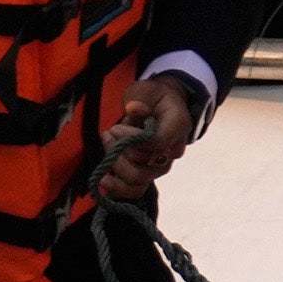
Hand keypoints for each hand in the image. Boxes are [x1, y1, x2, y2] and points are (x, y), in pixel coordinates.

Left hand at [91, 69, 206, 205]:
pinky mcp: (148, 175)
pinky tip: (104, 180)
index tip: (115, 128)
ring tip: (107, 149)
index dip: (132, 138)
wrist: (158, 108)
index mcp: (178, 125)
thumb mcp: (145, 90)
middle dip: (120, 149)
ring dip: (117, 166)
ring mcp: (161, 165)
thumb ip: (141, 98)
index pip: (157, 142)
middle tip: (108, 133)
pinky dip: (118, 189)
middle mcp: (173, 150)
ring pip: (138, 179)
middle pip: (145, 163)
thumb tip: (134, 109)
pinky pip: (135, 191)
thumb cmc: (151, 97)